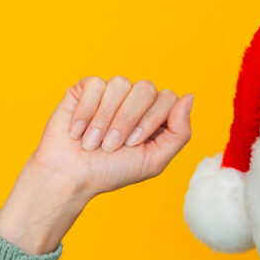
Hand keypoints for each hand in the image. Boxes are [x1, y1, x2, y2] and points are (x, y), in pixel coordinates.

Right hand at [30, 75, 194, 199]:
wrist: (71, 175)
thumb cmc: (112, 171)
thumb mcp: (154, 160)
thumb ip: (179, 132)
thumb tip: (188, 96)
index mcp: (155, 116)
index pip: (167, 98)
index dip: (151, 120)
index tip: (133, 144)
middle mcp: (136, 100)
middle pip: (146, 88)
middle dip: (128, 120)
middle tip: (112, 145)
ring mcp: (112, 92)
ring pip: (120, 83)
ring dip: (105, 119)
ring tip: (93, 141)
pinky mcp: (86, 88)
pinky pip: (96, 84)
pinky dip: (86, 112)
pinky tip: (78, 131)